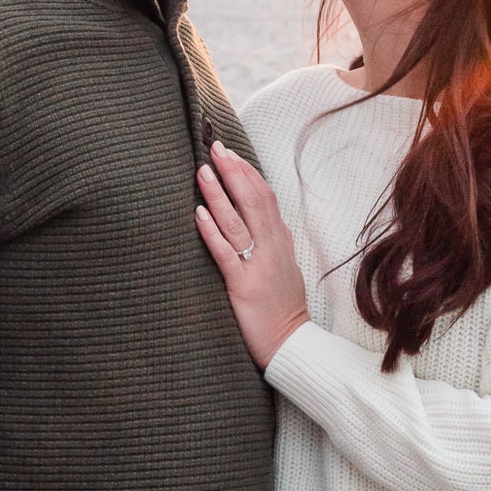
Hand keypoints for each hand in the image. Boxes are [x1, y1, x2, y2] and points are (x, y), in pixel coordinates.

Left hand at [196, 141, 309, 370]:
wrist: (291, 343)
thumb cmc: (283, 305)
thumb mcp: (284, 265)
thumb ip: (273, 239)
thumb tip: (261, 215)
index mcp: (281, 241)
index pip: (266, 197)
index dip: (248, 173)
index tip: (232, 152)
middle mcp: (272, 248)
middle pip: (253, 201)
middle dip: (233, 172)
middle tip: (215, 148)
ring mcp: (258, 266)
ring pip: (238, 222)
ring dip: (219, 194)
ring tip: (203, 172)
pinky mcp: (243, 286)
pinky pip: (226, 254)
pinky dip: (212, 232)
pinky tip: (199, 215)